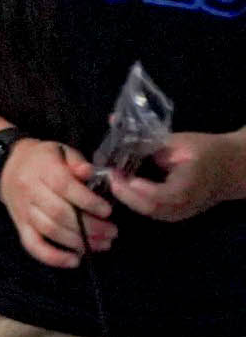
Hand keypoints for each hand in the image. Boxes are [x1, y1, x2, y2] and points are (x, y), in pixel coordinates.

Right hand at [0, 138, 116, 267]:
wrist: (8, 167)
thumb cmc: (43, 159)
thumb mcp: (61, 151)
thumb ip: (77, 162)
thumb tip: (90, 172)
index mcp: (41, 169)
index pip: (63, 186)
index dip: (87, 201)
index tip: (108, 210)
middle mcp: (29, 191)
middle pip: (58, 213)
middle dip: (90, 226)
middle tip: (112, 231)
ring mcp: (23, 211)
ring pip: (50, 230)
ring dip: (78, 242)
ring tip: (103, 244)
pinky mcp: (20, 226)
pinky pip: (33, 245)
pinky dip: (53, 257)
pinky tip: (74, 261)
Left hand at [108, 131, 245, 223]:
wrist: (228, 168)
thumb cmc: (205, 151)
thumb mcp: (179, 141)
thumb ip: (147, 139)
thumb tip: (114, 122)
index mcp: (191, 185)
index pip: (166, 195)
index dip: (143, 189)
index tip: (121, 175)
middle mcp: (186, 205)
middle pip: (152, 208)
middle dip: (126, 193)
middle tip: (108, 175)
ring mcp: (180, 213)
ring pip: (148, 212)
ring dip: (126, 197)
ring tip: (111, 178)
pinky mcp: (174, 214)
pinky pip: (150, 211)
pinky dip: (133, 200)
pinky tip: (121, 185)